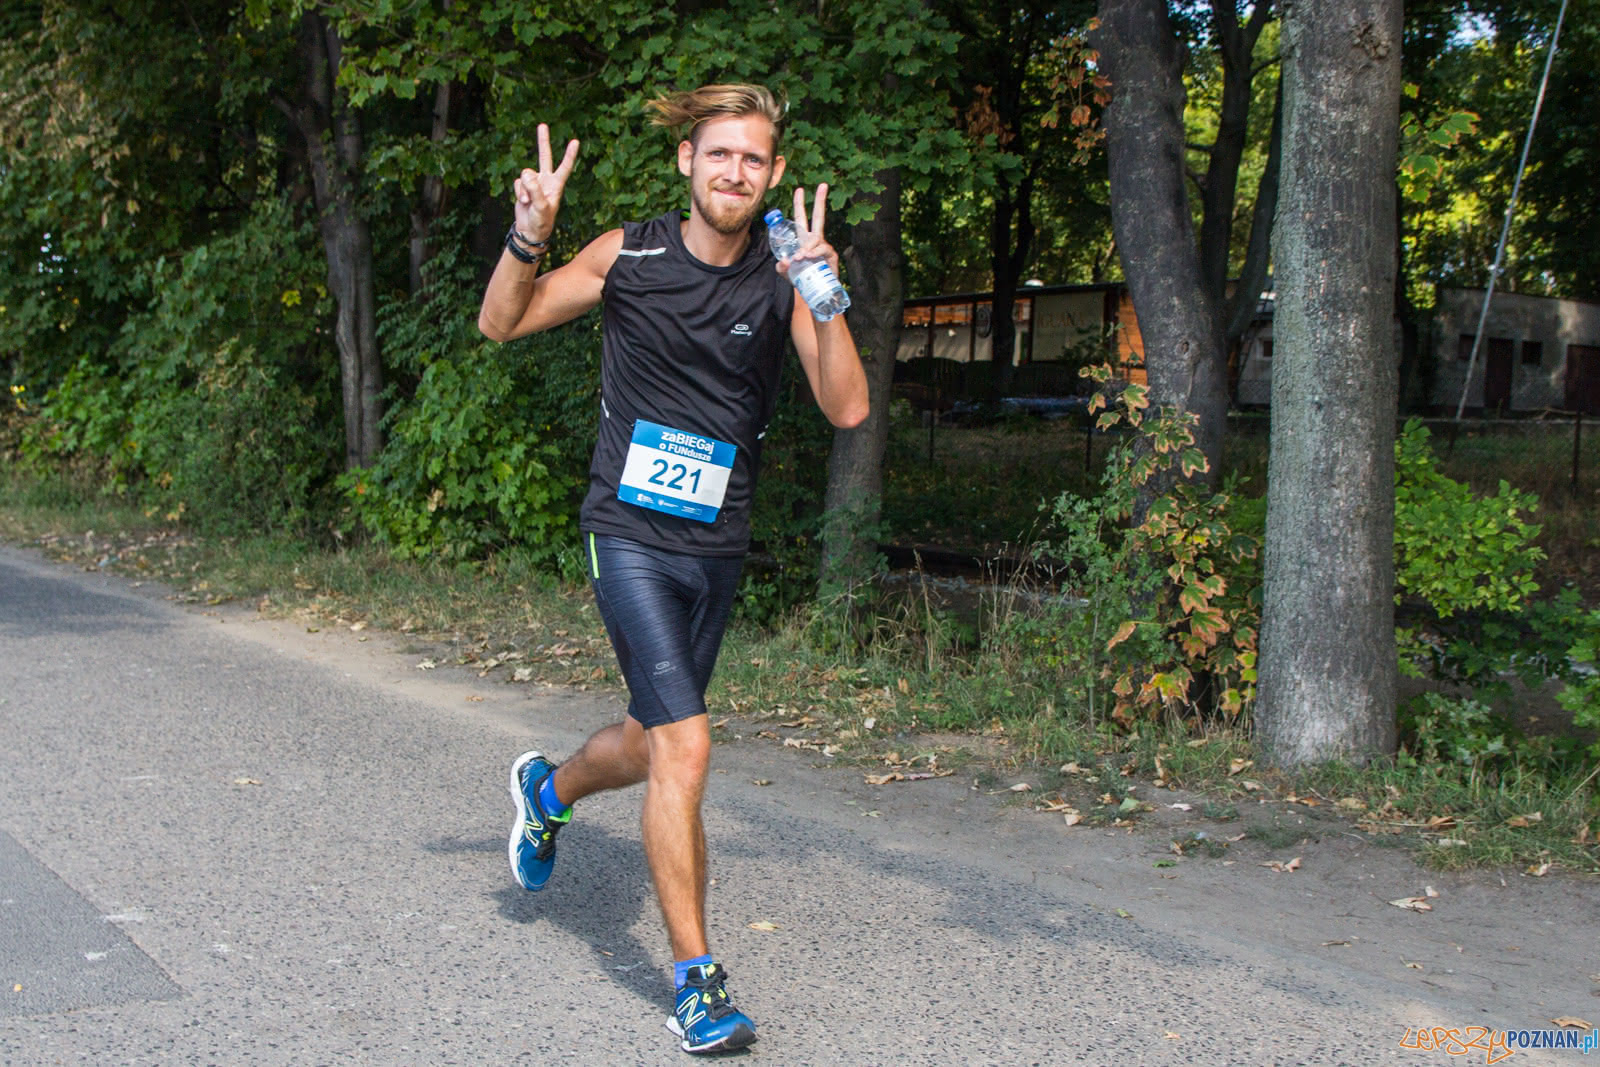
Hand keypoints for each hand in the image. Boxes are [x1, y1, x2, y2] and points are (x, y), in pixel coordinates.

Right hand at [512, 124, 579, 243]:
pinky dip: (518, 192)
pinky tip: (523, 201)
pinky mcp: (523, 187)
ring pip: (525, 175)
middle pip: (544, 157)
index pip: (564, 167)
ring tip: (528, 202)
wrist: (530, 230)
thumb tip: (526, 174)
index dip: (569, 155)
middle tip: (543, 125)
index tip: (575, 141)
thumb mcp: (541, 207)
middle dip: (543, 141)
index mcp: (556, 185)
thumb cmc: (541, 221)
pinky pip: (517, 183)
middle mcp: (546, 180)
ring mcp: (534, 183)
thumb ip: (534, 190)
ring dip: (524, 189)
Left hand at [776, 184, 840, 279]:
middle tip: (823, 185)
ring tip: (800, 257)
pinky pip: (822, 250)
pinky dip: (814, 253)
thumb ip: (781, 266)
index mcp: (804, 239)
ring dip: (807, 246)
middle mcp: (815, 239)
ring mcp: (824, 246)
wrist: (813, 292)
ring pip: (816, 238)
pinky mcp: (831, 255)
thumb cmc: (800, 278)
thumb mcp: (785, 272)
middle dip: (820, 200)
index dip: (799, 204)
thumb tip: (785, 261)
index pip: (802, 218)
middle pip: (819, 216)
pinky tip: (808, 257)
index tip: (799, 189)